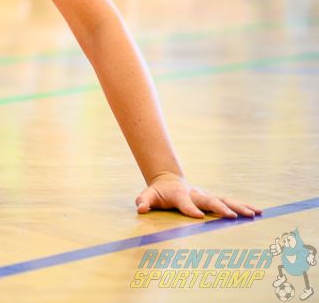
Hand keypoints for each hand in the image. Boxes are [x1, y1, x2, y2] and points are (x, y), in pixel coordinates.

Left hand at [135, 172, 259, 218]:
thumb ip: (143, 201)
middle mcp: (196, 194)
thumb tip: (140, 209)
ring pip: (225, 200)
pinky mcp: (214, 199)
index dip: (190, 209)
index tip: (199, 218)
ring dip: (239, 207)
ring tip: (254, 214)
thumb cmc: (158, 192)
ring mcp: (207, 196)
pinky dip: (244, 206)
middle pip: (210, 201)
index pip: (185, 203)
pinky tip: (259, 212)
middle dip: (221, 208)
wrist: (168, 181)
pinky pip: (231, 202)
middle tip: (233, 216)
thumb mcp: (147, 196)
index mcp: (180, 195)